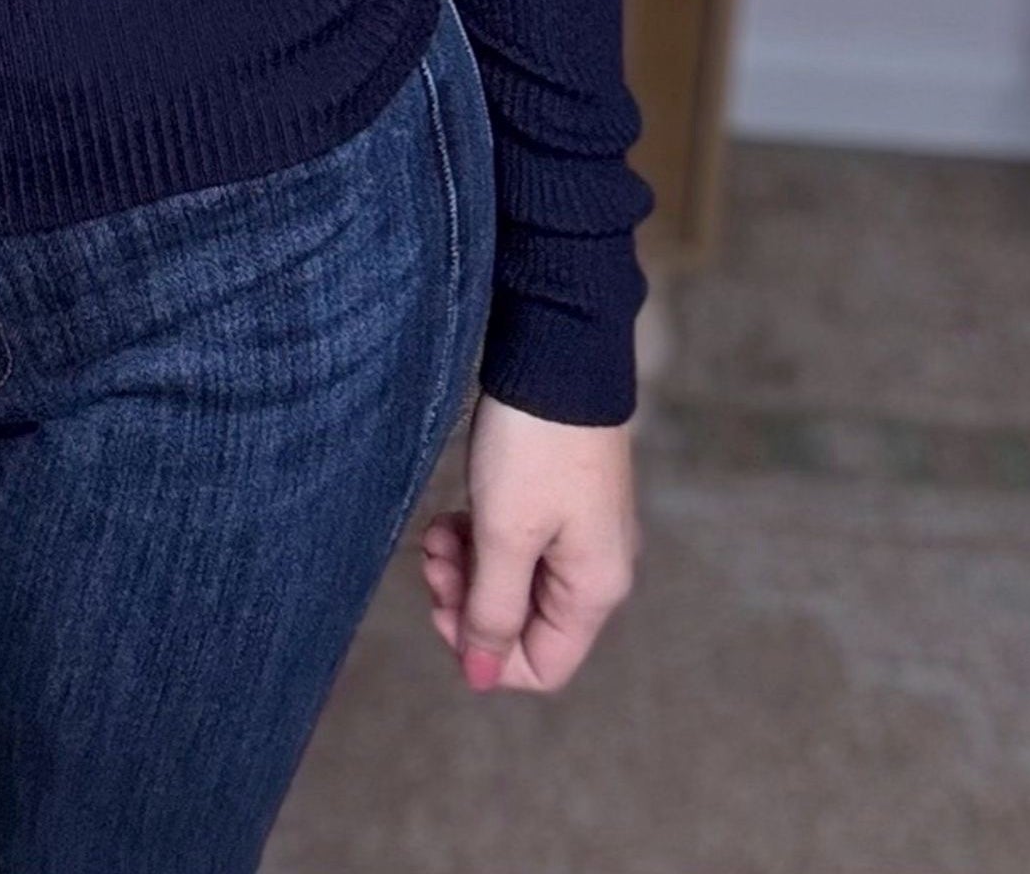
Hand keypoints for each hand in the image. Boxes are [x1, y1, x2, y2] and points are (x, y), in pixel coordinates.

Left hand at [416, 390, 638, 692]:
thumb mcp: (506, 534)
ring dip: (469, 568)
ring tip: (437, 532)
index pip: (543, 666)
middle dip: (469, 603)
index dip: (486, 654)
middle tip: (432, 560)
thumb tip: (480, 677)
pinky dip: (482, 540)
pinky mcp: (561, 499)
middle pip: (526, 625)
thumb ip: (493, 611)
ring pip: (516, 583)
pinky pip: (518, 546)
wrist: (558, 351)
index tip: (440, 608)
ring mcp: (581, 532)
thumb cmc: (535, 445)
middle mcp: (597, 568)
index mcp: (595, 588)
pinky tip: (454, 516)